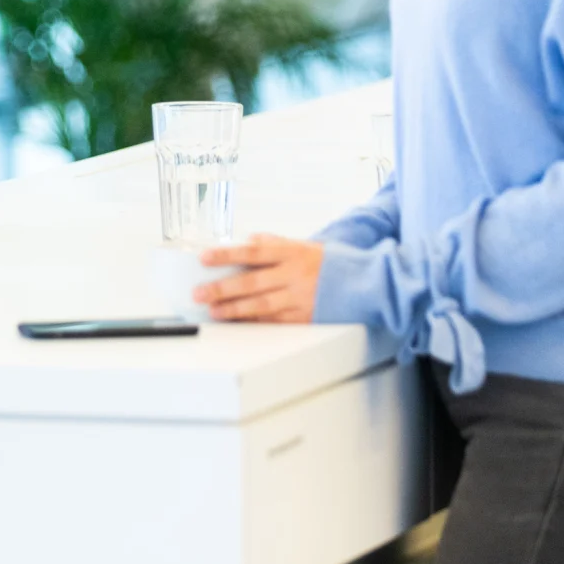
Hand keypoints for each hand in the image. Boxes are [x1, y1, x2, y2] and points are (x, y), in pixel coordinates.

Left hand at [195, 235, 323, 322]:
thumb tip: (249, 239)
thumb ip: (275, 242)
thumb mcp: (304, 245)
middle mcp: (295, 274)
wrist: (364, 283)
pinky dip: (256, 322)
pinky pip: (276, 321)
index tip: (204, 258)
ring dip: (235, 309)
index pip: (253, 251)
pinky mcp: (306, 316)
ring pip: (262, 304)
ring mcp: (300, 297)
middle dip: (223, 288)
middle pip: (253, 281)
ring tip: (215, 311)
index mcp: (292, 252)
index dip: (226, 254)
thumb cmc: (330, 264)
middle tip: (199, 293)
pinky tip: (240, 323)